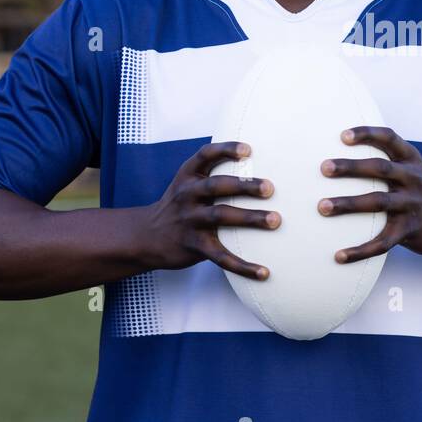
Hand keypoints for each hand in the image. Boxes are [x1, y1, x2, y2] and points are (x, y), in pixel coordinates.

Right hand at [137, 141, 278, 278]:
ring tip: (275, 220)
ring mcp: (190, 221)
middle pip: (216, 186)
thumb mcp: (188, 183)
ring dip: (250, 218)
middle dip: (244, 185)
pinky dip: (243, 265)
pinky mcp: (194, 246)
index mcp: (188, 176)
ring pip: (221, 216)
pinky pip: (220, 257)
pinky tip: (263, 272)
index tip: (248, 149)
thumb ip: (213, 172)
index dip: (226, 150)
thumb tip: (259, 159)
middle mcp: (187, 195)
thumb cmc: (181, 205)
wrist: (147, 237)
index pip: (205, 155)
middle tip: (269, 188)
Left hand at [317, 126, 421, 263]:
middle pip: (380, 169)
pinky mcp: (410, 230)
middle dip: (351, 167)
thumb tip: (340, 152)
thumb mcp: (411, 168)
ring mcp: (412, 204)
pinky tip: (340, 256)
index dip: (367, 134)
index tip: (343, 136)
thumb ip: (385, 159)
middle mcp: (413, 178)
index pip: (389, 138)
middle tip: (324, 167)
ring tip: (322, 207)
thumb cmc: (418, 191)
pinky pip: (383, 242)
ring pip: (378, 202)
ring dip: (348, 204)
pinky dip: (360, 250)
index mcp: (411, 159)